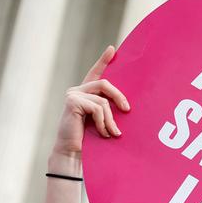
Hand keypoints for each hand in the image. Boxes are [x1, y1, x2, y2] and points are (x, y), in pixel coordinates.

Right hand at [44, 46, 129, 202]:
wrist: (74, 153)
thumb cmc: (91, 139)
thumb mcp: (105, 121)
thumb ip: (111, 110)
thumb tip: (130, 106)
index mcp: (87, 93)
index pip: (96, 73)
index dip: (104, 61)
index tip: (113, 49)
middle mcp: (78, 90)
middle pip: (106, 84)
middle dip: (120, 97)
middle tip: (128, 111)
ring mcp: (73, 95)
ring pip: (104, 101)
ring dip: (111, 120)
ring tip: (113, 134)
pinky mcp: (72, 102)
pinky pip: (98, 108)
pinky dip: (104, 122)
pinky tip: (103, 133)